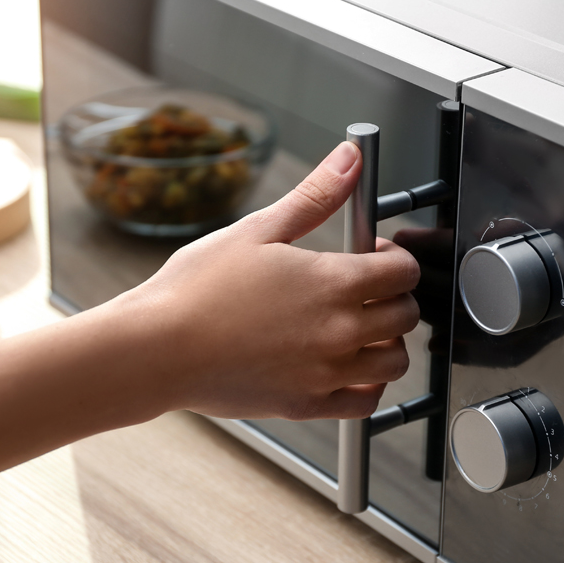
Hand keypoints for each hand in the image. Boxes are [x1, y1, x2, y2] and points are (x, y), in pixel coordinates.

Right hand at [121, 141, 420, 420]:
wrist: (158, 348)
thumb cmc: (197, 290)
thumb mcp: (258, 230)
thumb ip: (314, 195)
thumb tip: (349, 158)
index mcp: (333, 283)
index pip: (403, 271)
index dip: (393, 257)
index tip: (371, 255)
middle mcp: (339, 331)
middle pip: (406, 315)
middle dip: (393, 296)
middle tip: (364, 288)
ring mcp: (326, 373)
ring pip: (394, 362)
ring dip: (388, 341)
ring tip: (360, 327)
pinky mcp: (307, 404)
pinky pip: (365, 402)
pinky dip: (369, 386)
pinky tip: (349, 367)